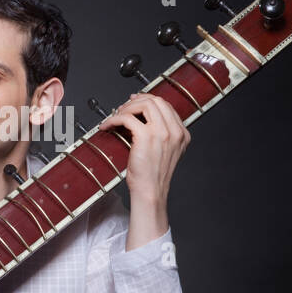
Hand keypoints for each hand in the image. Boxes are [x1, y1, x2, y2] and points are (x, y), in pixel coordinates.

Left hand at [98, 91, 190, 210]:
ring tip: (117, 116)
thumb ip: (161, 134)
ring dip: (126, 108)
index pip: (166, 106)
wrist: (151, 192)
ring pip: (144, 105)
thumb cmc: (153, 175)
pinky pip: (127, 118)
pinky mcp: (146, 137)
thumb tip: (141, 117)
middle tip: (123, 108)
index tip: (134, 102)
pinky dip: (115, 119)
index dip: (147, 101)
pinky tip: (109, 125)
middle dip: (136, 101)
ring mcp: (162, 133)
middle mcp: (174, 131)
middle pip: (155, 101)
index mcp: (182, 134)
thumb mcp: (165, 151)